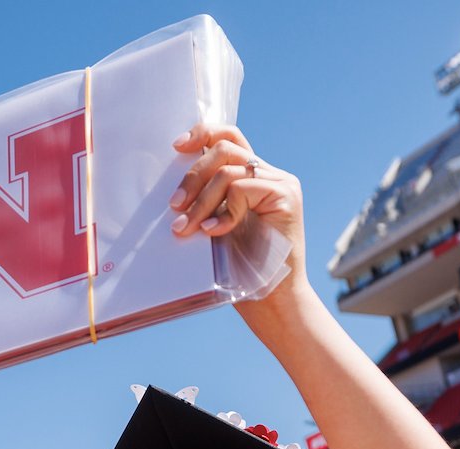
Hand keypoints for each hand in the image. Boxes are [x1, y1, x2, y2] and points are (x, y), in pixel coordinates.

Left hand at [168, 122, 306, 305]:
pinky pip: (241, 189)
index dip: (203, 134)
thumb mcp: (216, 228)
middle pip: (225, 147)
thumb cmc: (241, 271)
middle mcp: (270, 175)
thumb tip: (174, 190)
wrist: (273, 303)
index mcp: (253, 178)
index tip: (176, 147)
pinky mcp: (286, 197)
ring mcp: (281, 184)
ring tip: (186, 227)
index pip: (229, 137)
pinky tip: (213, 232)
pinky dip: (222, 212)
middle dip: (193, 174)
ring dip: (200, 200)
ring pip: (229, 170)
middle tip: (175, 205)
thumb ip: (207, 202)